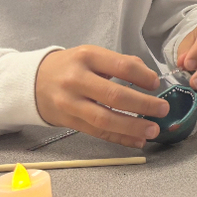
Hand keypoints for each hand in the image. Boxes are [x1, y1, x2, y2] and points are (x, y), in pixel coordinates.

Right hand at [35, 45, 169, 148]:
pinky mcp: (69, 122)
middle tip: (163, 109)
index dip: (142, 76)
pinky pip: (98, 133)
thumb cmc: (70, 66)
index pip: (120, 66)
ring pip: (105, 119)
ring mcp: (71, 103)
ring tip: (153, 130)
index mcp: (86, 57)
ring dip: (133, 127)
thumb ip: (119, 63)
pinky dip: (119, 139)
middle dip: (143, 105)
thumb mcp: (91, 55)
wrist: (33, 82)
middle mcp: (76, 80)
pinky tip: (137, 141)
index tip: (156, 84)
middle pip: (114, 96)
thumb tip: (148, 76)